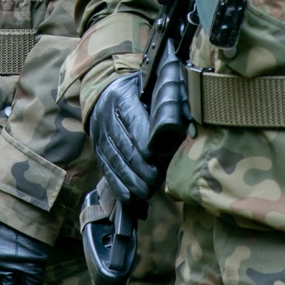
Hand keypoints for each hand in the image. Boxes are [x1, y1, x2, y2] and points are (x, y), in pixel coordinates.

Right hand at [89, 72, 160, 203]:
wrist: (103, 91)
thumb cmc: (137, 91)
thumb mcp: (149, 88)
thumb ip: (165, 102)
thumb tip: (187, 124)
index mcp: (122, 98)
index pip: (132, 121)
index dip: (144, 141)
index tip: (157, 158)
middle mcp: (107, 117)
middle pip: (123, 145)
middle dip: (140, 166)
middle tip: (156, 180)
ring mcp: (100, 134)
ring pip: (114, 160)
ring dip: (130, 179)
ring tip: (147, 192)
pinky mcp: (97, 149)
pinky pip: (106, 168)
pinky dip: (117, 184)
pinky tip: (128, 197)